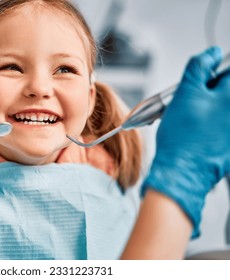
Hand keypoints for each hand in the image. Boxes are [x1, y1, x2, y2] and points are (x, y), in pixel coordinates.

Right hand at [141, 46, 229, 237]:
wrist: (183, 170)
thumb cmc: (182, 136)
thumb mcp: (185, 92)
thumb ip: (200, 66)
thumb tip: (212, 54)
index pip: (228, 70)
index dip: (213, 73)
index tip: (202, 82)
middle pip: (224, 91)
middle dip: (211, 92)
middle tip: (194, 103)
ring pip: (221, 110)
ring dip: (210, 109)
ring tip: (194, 121)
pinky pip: (221, 127)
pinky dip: (211, 126)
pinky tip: (198, 134)